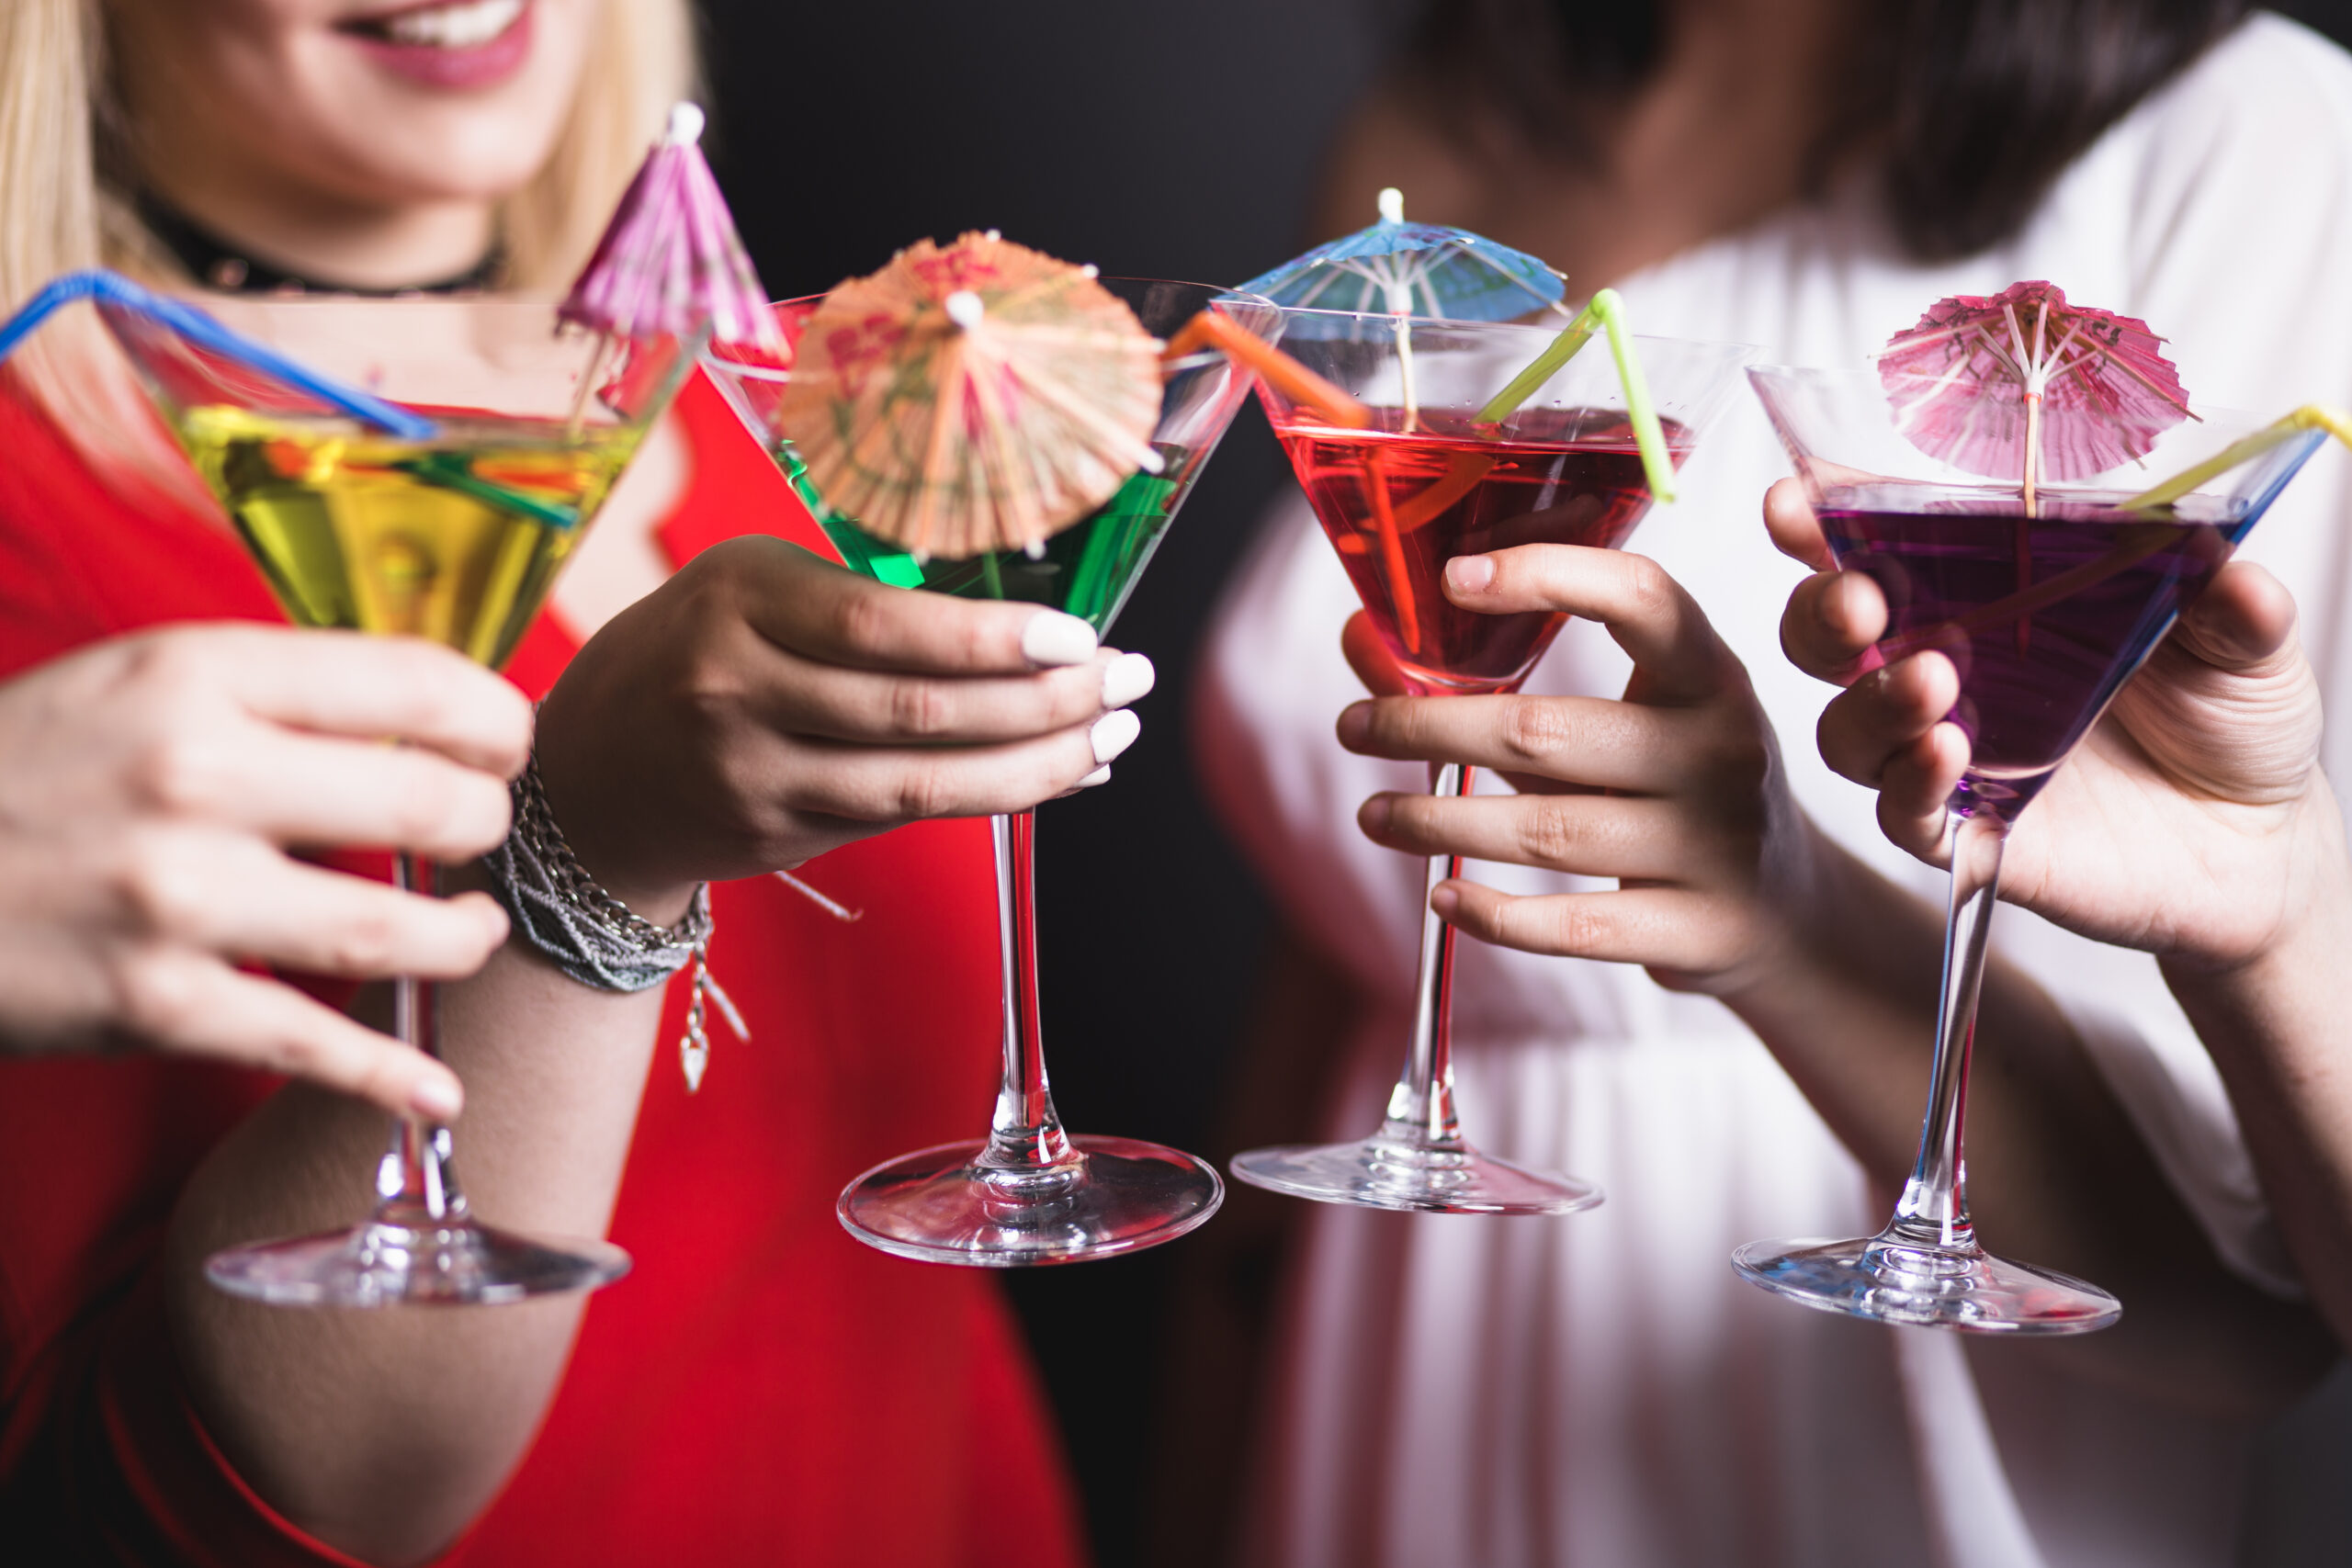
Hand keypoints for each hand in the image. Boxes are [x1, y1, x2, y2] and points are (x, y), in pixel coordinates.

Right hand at [0, 625, 529, 1114]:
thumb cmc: (24, 769)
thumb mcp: (136, 682)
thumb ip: (273, 695)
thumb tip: (430, 720)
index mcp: (197, 674)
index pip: (412, 682)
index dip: (494, 719)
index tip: (506, 746)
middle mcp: (194, 776)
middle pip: (427, 805)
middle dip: (485, 827)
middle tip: (480, 837)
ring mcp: (174, 897)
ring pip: (391, 929)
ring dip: (459, 938)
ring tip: (468, 931)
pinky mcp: (153, 1003)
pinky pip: (309, 1044)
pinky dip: (389, 1075)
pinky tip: (440, 1090)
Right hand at [533, 537, 1151, 913]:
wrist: (586, 783)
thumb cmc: (690, 655)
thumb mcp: (746, 590)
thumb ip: (854, 599)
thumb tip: (1017, 623)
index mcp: (737, 602)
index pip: (880, 627)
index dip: (989, 639)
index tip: (1078, 636)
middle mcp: (737, 690)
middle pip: (919, 711)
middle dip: (1044, 701)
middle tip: (1129, 680)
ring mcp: (755, 776)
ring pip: (923, 782)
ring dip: (1037, 763)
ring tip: (1114, 736)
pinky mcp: (778, 837)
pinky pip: (905, 816)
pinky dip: (993, 797)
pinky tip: (1056, 774)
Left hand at [1337, 545, 1817, 996]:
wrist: (1789, 912)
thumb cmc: (1675, 792)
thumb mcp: (1614, 721)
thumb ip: (1494, 683)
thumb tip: (1363, 638)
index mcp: (1708, 673)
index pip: (1638, 598)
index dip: (1545, 575)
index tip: (1452, 577)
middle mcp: (1723, 749)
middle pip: (1545, 731)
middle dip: (1428, 727)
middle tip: (1355, 726)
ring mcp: (1717, 844)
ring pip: (1545, 832)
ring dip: (1438, 820)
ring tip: (1375, 814)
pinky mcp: (1698, 929)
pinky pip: (1573, 926)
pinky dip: (1495, 915)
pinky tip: (1442, 896)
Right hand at [1767, 477, 2337, 967]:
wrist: (2261, 842)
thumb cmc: (2231, 719)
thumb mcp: (2246, 636)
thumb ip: (2230, 598)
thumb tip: (2224, 564)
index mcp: (1989, 594)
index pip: (1882, 544)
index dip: (1823, 520)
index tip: (1797, 502)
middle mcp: (1947, 667)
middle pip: (1828, 633)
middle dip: (1820, 609)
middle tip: (1857, 598)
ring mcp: (1948, 751)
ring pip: (1846, 726)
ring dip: (1869, 699)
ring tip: (1930, 680)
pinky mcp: (1967, 830)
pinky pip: (1901, 813)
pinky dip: (1908, 782)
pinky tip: (1945, 754)